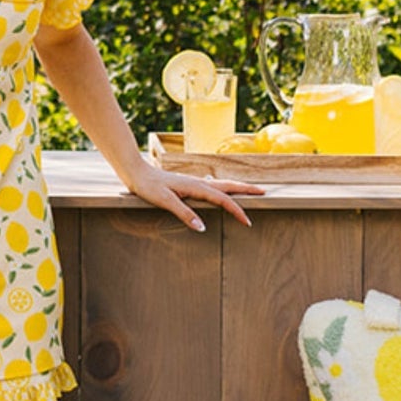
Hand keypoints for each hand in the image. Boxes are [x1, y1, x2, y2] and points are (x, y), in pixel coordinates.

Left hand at [124, 170, 263, 233]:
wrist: (136, 172)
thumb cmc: (149, 187)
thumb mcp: (165, 201)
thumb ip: (184, 213)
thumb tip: (203, 228)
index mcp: (196, 187)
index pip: (223, 200)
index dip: (237, 210)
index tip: (247, 222)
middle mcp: (198, 182)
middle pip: (228, 186)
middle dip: (246, 189)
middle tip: (264, 192)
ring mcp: (193, 182)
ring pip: (221, 185)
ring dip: (236, 187)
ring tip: (249, 190)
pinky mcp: (187, 184)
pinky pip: (211, 186)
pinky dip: (223, 188)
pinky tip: (219, 191)